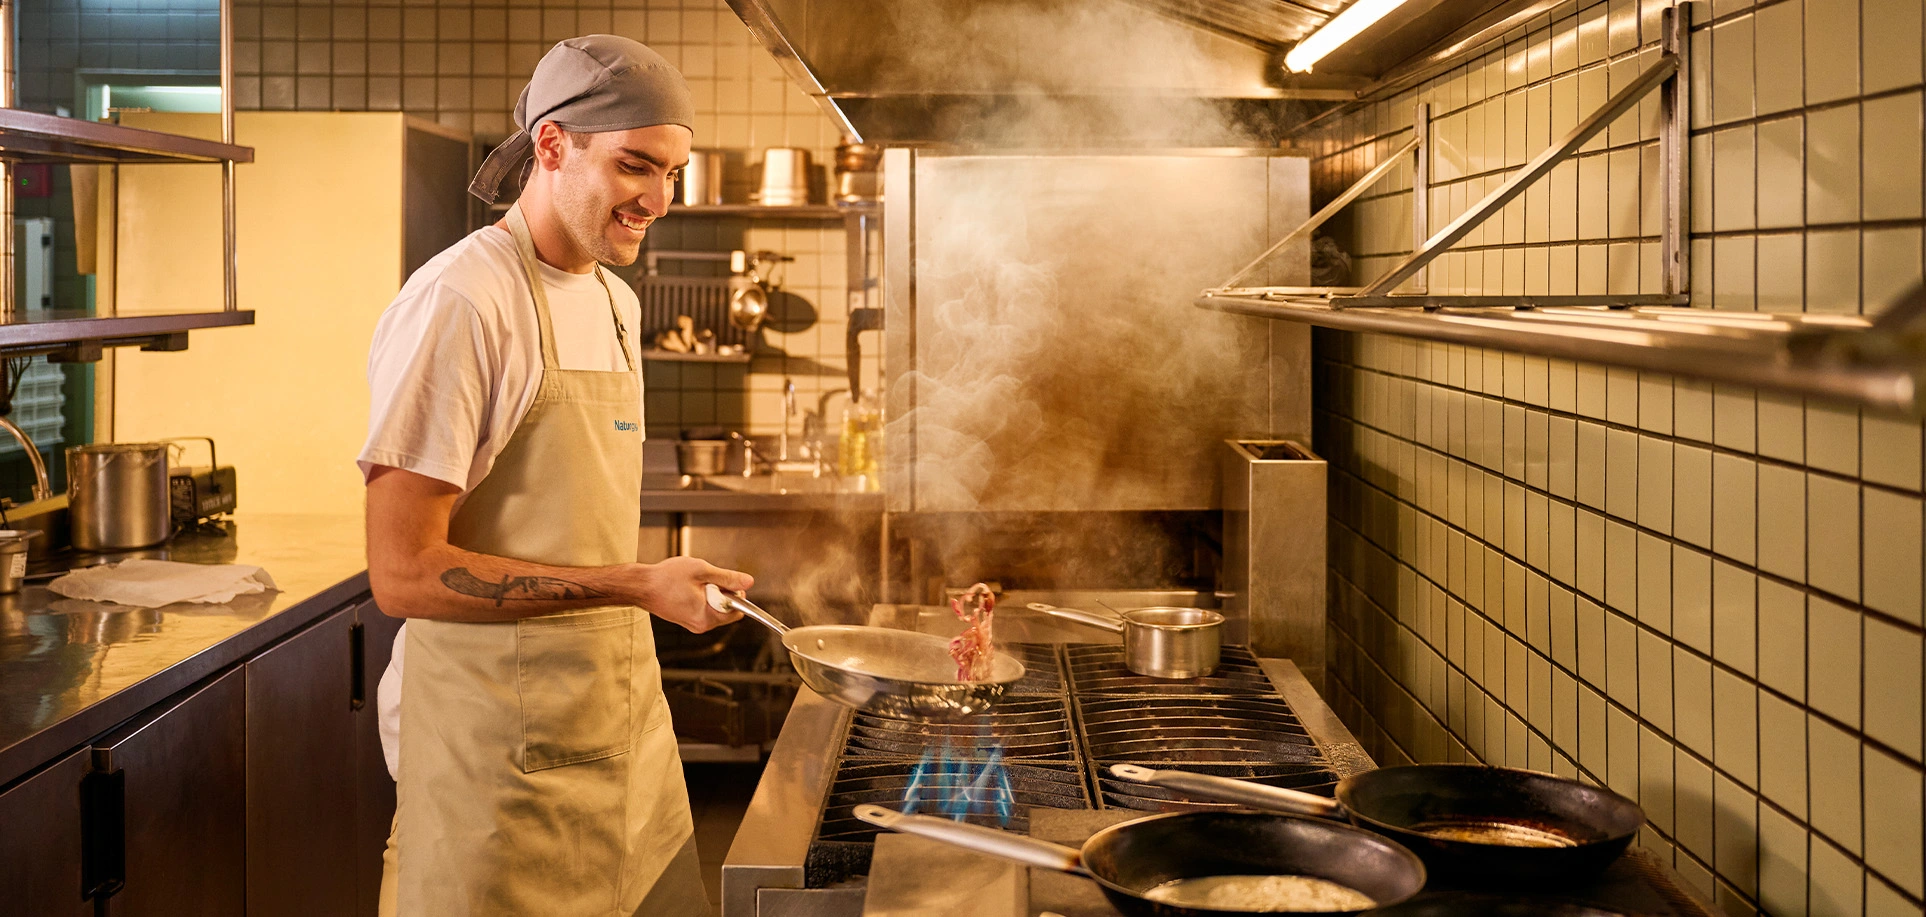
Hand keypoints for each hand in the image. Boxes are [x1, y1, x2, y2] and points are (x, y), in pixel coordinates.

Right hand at [636, 556, 753, 632]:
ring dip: (711, 594)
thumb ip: (728, 578)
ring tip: (693, 583)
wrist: (641, 586)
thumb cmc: (666, 578)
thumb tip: (748, 582)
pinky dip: (701, 597)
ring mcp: (693, 624)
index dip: (735, 594)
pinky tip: (687, 588)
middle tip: (704, 580)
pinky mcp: (687, 620)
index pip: (737, 611)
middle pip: (727, 610)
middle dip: (722, 593)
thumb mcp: (702, 571)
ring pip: (715, 608)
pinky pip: (704, 608)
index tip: (722, 581)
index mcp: (707, 617)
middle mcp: (701, 625)